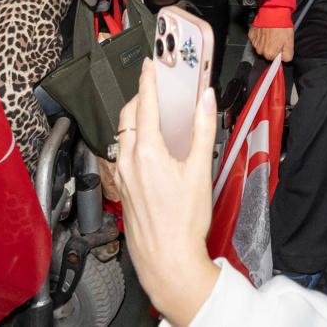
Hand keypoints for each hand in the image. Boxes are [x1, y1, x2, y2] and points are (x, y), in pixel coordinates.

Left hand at [98, 60, 220, 326]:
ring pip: (121, 137)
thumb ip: (202, 129)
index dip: (147, 82)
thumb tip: (206, 99)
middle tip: (152, 88)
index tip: (149, 66)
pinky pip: (120, 156)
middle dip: (138, 99)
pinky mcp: (122, 191)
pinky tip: (144, 150)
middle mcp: (128, 162)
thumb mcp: (200, 170)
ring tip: (150, 115)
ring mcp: (122, 178)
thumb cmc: (184, 221)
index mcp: (147, 153)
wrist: (168, 260)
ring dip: (133, 121)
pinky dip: (130, 143)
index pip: (144, 106)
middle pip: (127, 119)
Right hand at [250, 24, 294, 61]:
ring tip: (272, 33)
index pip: (274, 58)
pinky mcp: (251, 34)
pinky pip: (256, 39)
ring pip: (261, 46)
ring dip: (266, 41)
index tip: (281, 44)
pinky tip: (265, 30)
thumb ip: (287, 55)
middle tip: (277, 38)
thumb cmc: (282, 27)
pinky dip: (260, 36)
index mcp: (269, 54)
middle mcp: (260, 50)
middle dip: (272, 47)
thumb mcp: (290, 42)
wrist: (273, 13)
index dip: (278, 51)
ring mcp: (254, 42)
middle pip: (266, 52)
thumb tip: (285, 59)